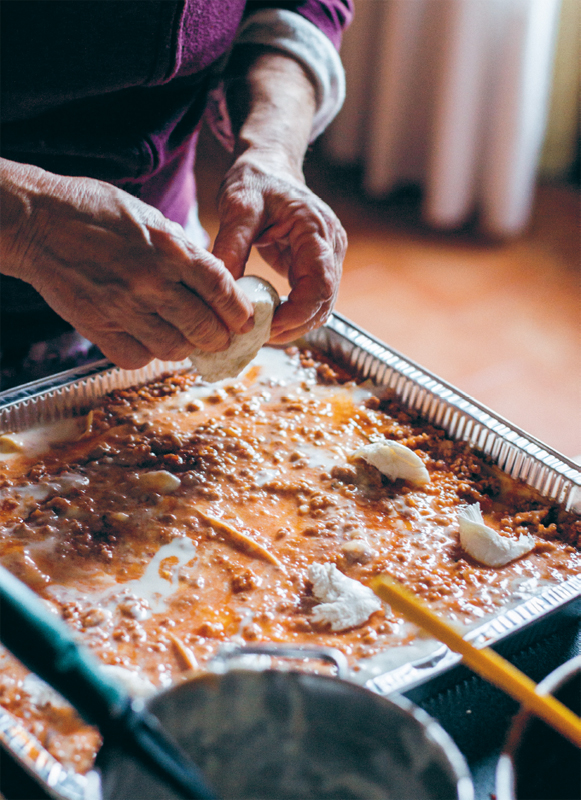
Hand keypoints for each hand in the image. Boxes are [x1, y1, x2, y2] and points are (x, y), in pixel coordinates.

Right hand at [1, 160, 253, 368]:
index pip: (221, 289)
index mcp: (170, 248)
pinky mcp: (97, 326)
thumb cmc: (97, 212)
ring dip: (186, 347)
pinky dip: (148, 354)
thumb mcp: (152, 219)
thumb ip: (184, 252)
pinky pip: (136, 358)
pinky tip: (148, 340)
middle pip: (204, 326)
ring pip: (174, 348)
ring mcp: (123, 307)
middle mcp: (151, 280)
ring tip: (185, 338)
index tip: (246, 320)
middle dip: (220, 337)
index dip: (239, 311)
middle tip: (221, 337)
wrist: (38, 221)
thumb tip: (215, 283)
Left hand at [213, 155, 346, 342]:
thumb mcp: (238, 205)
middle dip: (293, 326)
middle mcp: (331, 247)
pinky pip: (310, 299)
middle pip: (324, 303)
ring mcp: (328, 258)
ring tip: (259, 333)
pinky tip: (266, 320)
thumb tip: (224, 289)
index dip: (296, 313)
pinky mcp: (316, 266)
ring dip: (294, 325)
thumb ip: (232, 244)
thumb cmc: (255, 180)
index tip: (265, 326)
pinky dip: (291, 314)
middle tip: (257, 338)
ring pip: (321, 307)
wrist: (269, 166)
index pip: (320, 286)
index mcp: (317, 230)